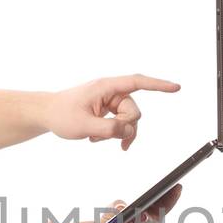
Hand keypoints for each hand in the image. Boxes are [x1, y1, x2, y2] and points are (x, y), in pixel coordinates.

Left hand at [44, 75, 180, 151]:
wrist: (46, 114)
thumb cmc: (61, 114)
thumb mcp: (84, 125)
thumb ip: (109, 129)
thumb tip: (128, 131)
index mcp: (106, 87)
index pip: (138, 83)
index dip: (158, 85)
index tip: (176, 88)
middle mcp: (111, 91)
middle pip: (134, 110)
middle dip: (125, 127)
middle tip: (106, 137)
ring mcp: (109, 101)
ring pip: (128, 120)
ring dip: (116, 133)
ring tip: (96, 139)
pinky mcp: (107, 110)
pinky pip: (120, 123)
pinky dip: (112, 133)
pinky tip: (96, 138)